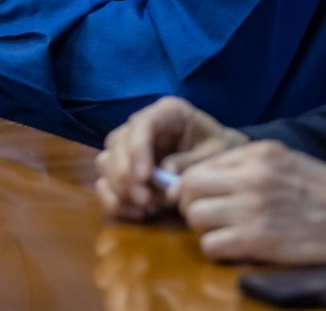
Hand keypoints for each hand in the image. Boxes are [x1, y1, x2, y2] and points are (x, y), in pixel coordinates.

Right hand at [95, 96, 248, 220]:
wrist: (220, 159)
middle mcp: (143, 125)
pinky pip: (105, 184)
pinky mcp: (125, 168)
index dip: (137, 151)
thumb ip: (191, 161)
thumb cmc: (220, 150)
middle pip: (116, 144)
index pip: (141, 125)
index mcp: (167, 112)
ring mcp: (130, 146)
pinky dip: (116, 201)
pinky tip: (140, 213)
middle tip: (145, 200)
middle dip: (125, 175)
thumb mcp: (215, 153)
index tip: (144, 178)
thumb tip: (165, 172)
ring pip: (105, 163)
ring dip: (119, 189)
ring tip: (147, 207)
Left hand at [177, 140, 325, 264]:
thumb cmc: (314, 188)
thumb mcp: (280, 159)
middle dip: (189, 204)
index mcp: (255, 155)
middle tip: (204, 214)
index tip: (195, 196)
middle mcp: (249, 178)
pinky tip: (233, 246)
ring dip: (203, 227)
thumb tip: (198, 174)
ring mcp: (251, 209)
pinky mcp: (256, 240)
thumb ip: (242, 162)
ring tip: (221, 230)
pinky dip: (217, 248)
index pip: (199, 166)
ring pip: (195, 216)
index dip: (189, 184)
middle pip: (189, 189)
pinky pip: (211, 245)